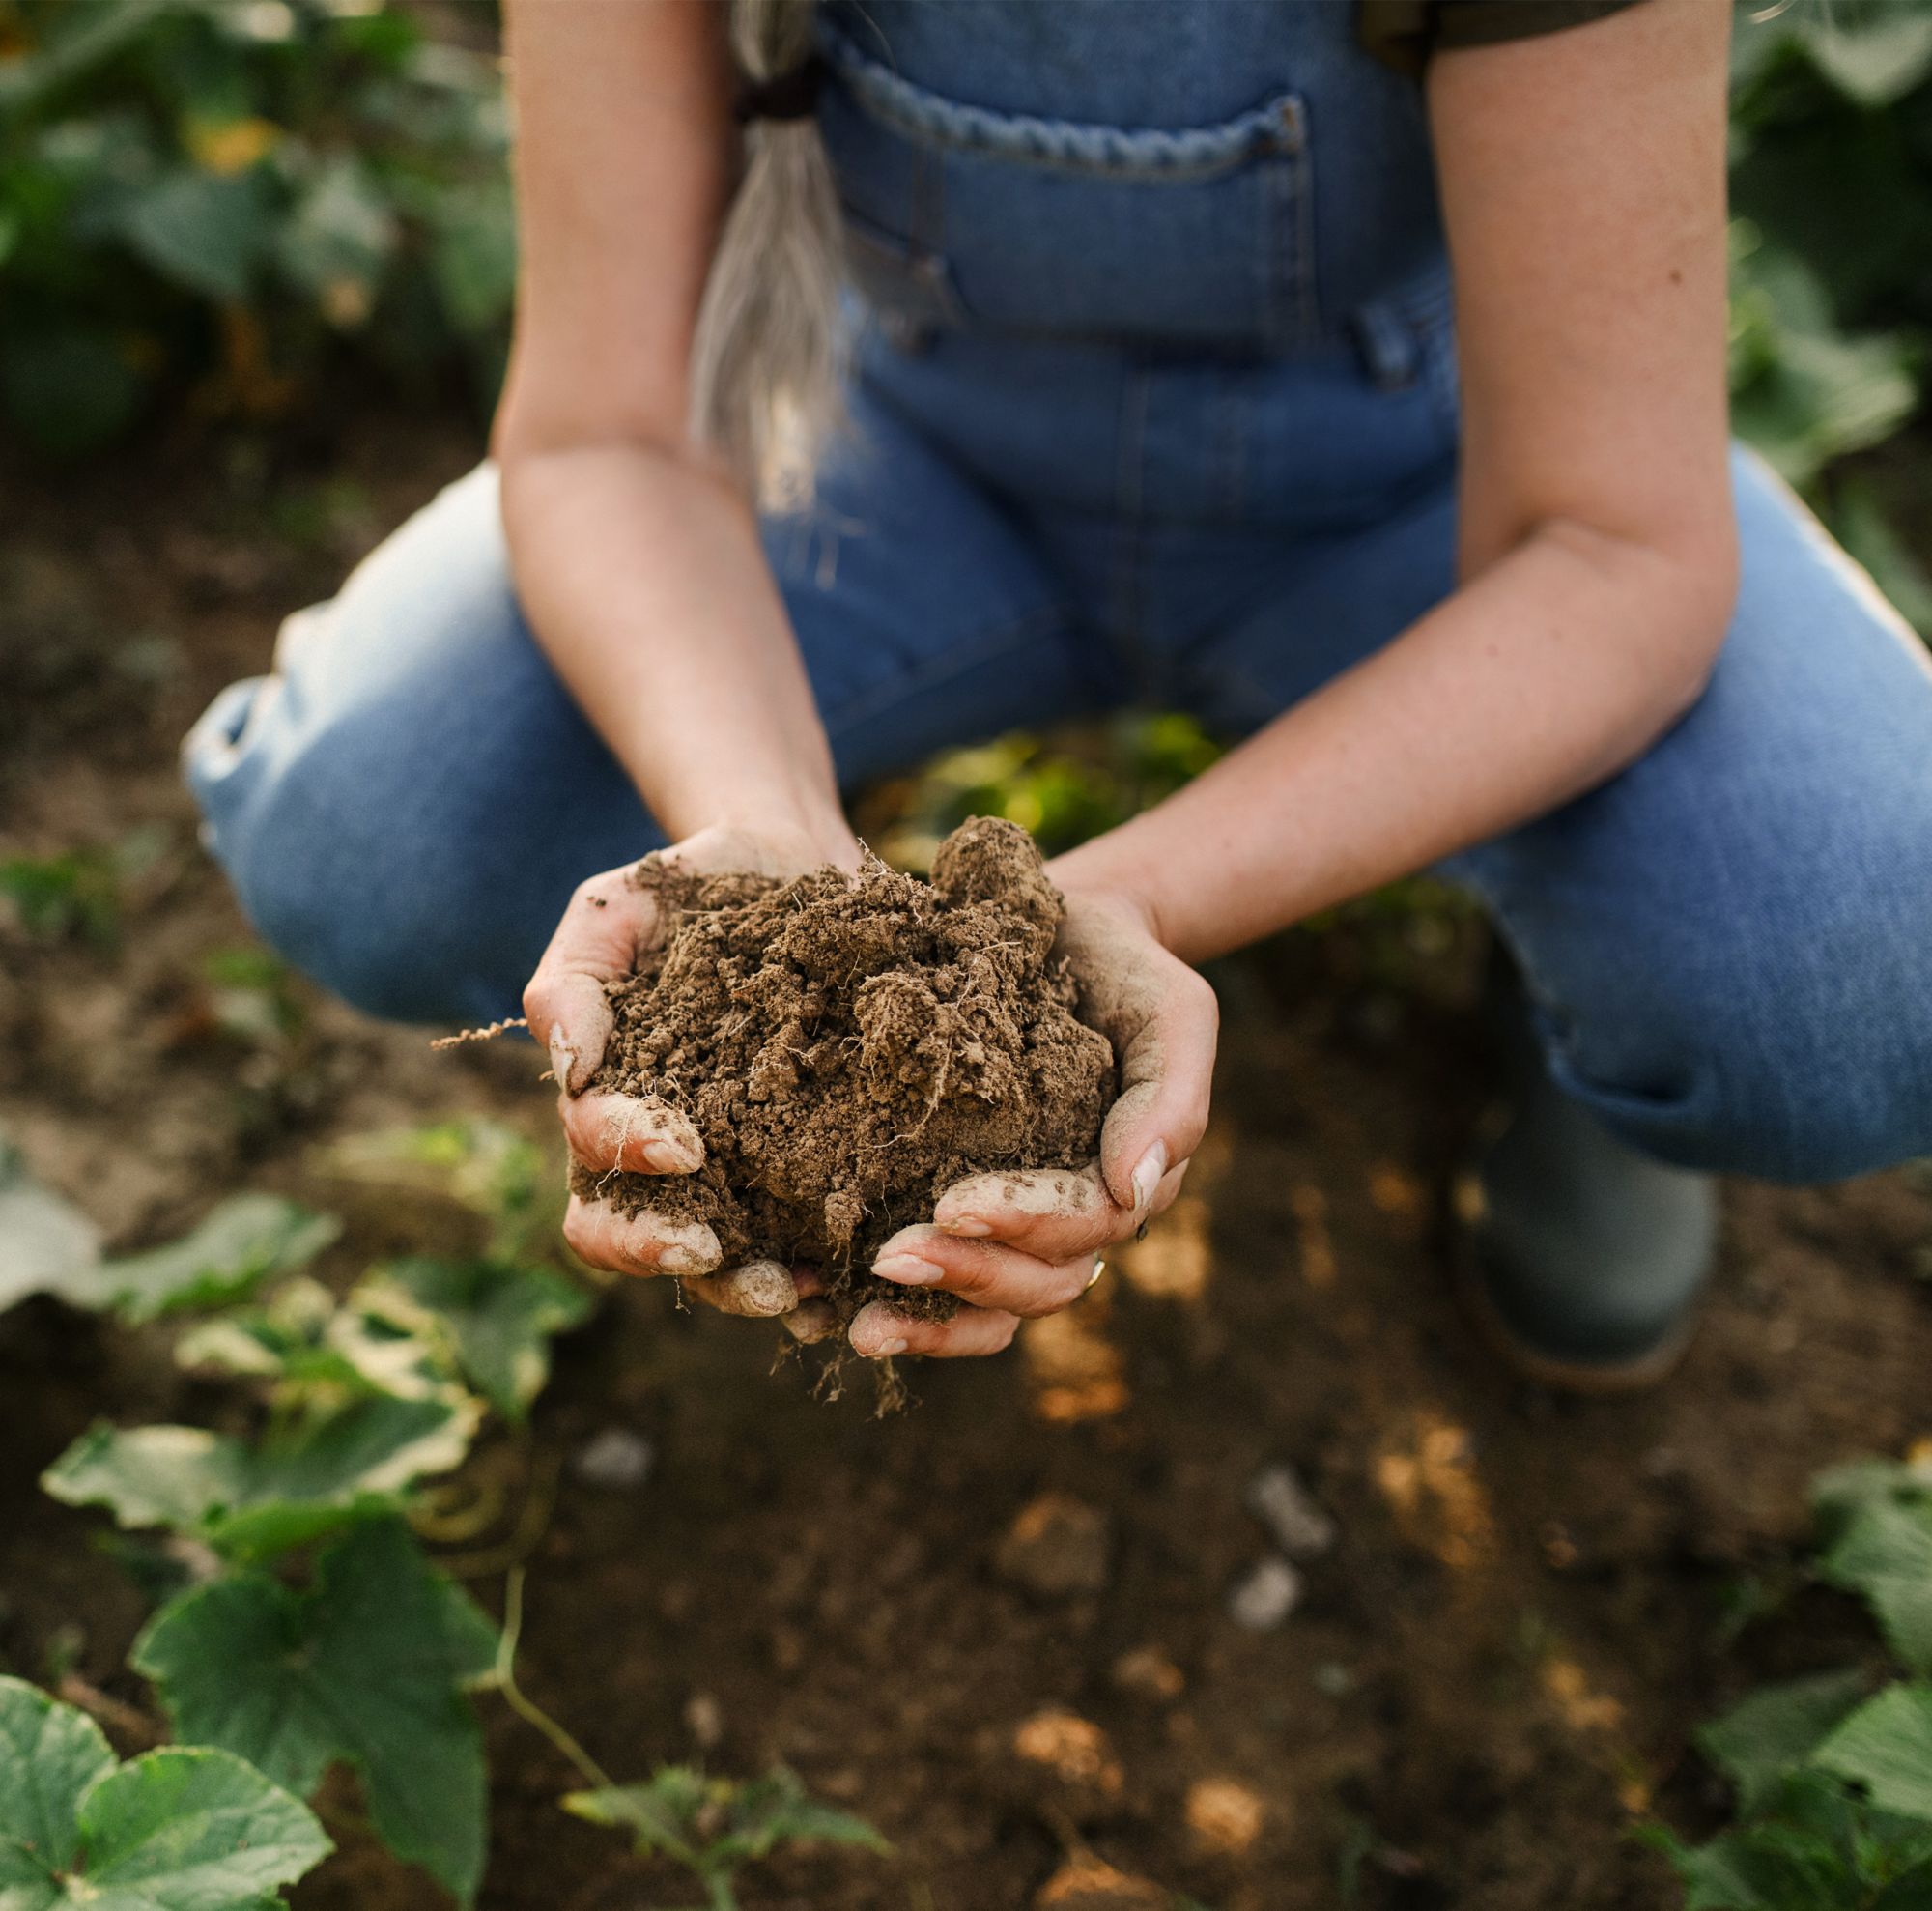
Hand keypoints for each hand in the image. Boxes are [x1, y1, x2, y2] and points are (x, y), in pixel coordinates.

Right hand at [523, 818, 859, 1319]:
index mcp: (611, 1102)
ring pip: (724, 1261)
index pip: (593, 1159)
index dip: (625, 1163)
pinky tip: (861, 1278)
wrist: (795, 864)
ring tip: (799, 1288)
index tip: (681, 1147)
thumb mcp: (617, 909)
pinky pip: (812, 1239)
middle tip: (717, 1253)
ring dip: (750, 1285)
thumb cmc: (690, 888)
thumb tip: (569, 1068)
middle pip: (639, 1238)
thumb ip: (573, 980)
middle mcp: (671, 1154)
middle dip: (668, 1254)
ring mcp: (744, 1168)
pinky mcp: (815, 1164)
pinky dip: (831, 1273)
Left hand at [847, 880, 1218, 1359]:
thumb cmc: (1125, 971)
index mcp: (1123, 1182)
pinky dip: (890, 1307)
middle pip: (1034, 1284)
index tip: (952, 1204)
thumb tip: (1133, 1190)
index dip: (1022, 1223)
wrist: (1067, 934)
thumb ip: (1169, 1099)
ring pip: (989, 1307)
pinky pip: (936, 1284)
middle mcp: (1072, 1221)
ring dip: (927, 1322)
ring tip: (858, 1326)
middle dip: (965, 1276)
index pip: (1083, 1226)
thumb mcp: (1171, 1013)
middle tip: (889, 1259)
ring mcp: (1014, 1224)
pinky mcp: (954, 1206)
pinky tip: (820, 1310)